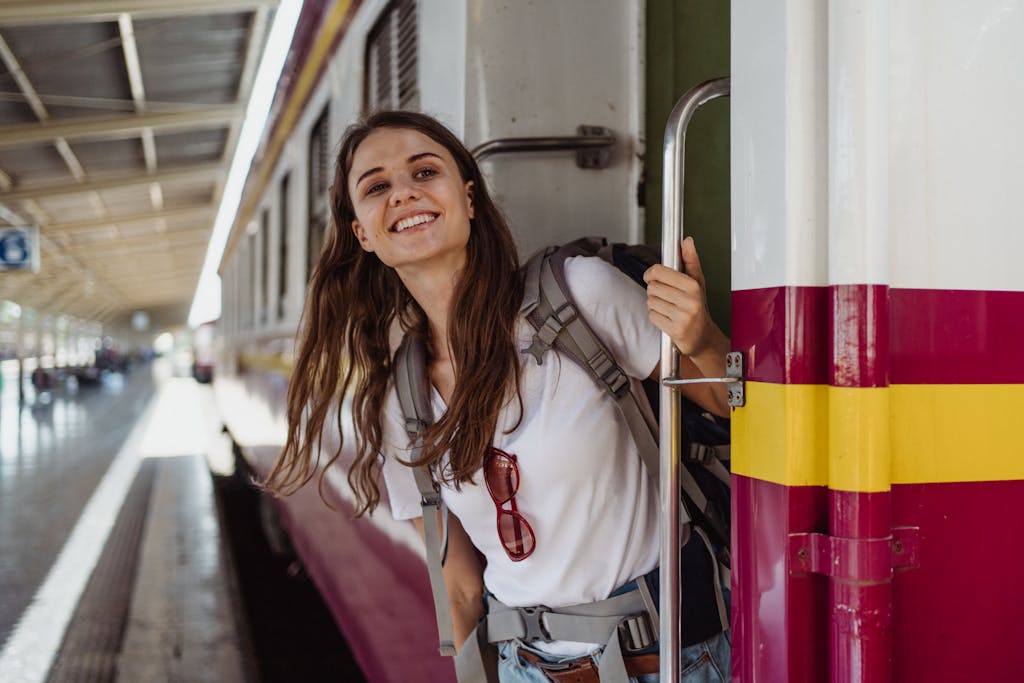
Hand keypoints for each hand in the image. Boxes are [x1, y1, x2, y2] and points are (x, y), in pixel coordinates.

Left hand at [643, 236, 718, 356]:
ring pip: (651, 302)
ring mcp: (683, 316)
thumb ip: (690, 261)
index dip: (651, 274)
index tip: (651, 277)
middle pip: (652, 287)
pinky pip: (652, 316)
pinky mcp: (675, 330)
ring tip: (668, 307)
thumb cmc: (698, 306)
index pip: (659, 272)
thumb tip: (687, 241)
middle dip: (654, 291)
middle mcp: (689, 301)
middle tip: (665, 296)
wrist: (703, 336)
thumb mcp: (697, 282)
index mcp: (693, 285)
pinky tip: (667, 317)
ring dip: (655, 304)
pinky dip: (656, 317)